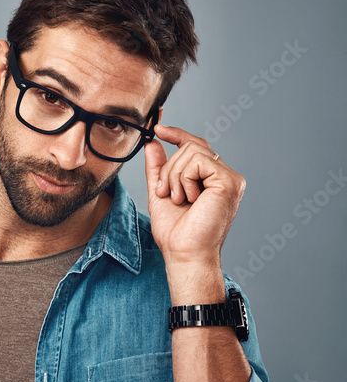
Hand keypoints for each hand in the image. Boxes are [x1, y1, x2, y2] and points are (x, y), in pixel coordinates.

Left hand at [143, 124, 245, 267]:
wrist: (184, 252)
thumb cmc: (175, 230)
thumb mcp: (160, 192)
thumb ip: (158, 168)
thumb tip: (152, 143)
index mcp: (212, 178)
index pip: (196, 146)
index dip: (177, 134)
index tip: (157, 129)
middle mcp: (225, 176)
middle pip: (191, 146)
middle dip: (169, 169)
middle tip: (167, 194)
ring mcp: (230, 178)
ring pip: (192, 152)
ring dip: (174, 176)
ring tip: (179, 199)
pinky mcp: (229, 181)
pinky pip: (198, 161)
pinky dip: (184, 179)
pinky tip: (189, 199)